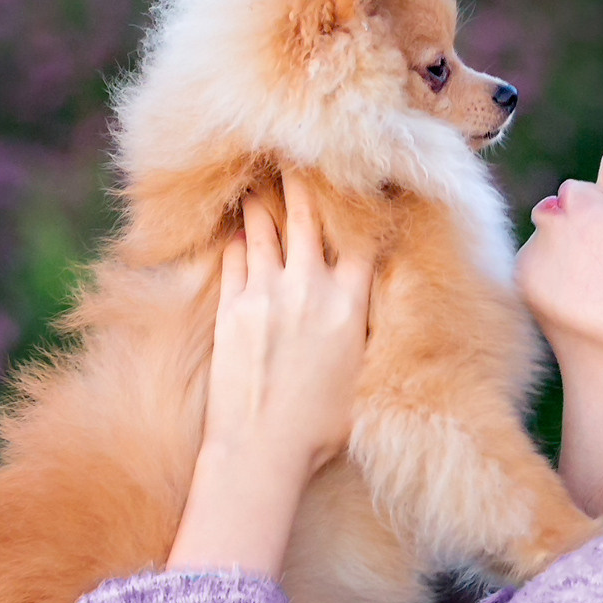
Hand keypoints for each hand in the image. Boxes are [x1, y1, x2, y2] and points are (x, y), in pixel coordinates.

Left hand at [167, 174, 375, 574]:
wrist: (261, 451)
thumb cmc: (320, 430)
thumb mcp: (361, 378)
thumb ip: (365, 334)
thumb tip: (370, 312)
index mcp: (350, 306)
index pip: (364, 240)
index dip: (364, 207)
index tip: (364, 183)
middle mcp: (310, 288)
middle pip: (311, 217)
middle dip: (307, 180)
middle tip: (300, 150)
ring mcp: (267, 293)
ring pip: (266, 227)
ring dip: (264, 198)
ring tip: (260, 174)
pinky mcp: (232, 306)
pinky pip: (235, 255)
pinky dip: (237, 236)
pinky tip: (235, 222)